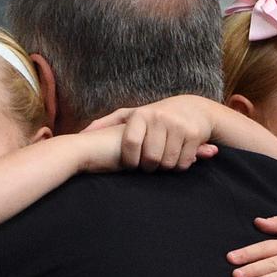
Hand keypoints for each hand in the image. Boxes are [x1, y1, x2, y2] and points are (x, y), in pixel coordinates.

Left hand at [82, 96, 217, 171]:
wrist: (194, 108)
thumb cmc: (155, 116)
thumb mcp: (132, 115)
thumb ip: (107, 124)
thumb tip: (81, 135)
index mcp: (141, 114)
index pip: (130, 144)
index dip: (130, 160)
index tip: (131, 166)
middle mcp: (159, 118)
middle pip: (150, 158)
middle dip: (148, 167)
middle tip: (149, 164)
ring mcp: (178, 125)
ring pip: (167, 162)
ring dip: (164, 167)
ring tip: (162, 160)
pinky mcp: (194, 134)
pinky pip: (183, 163)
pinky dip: (179, 166)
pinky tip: (177, 157)